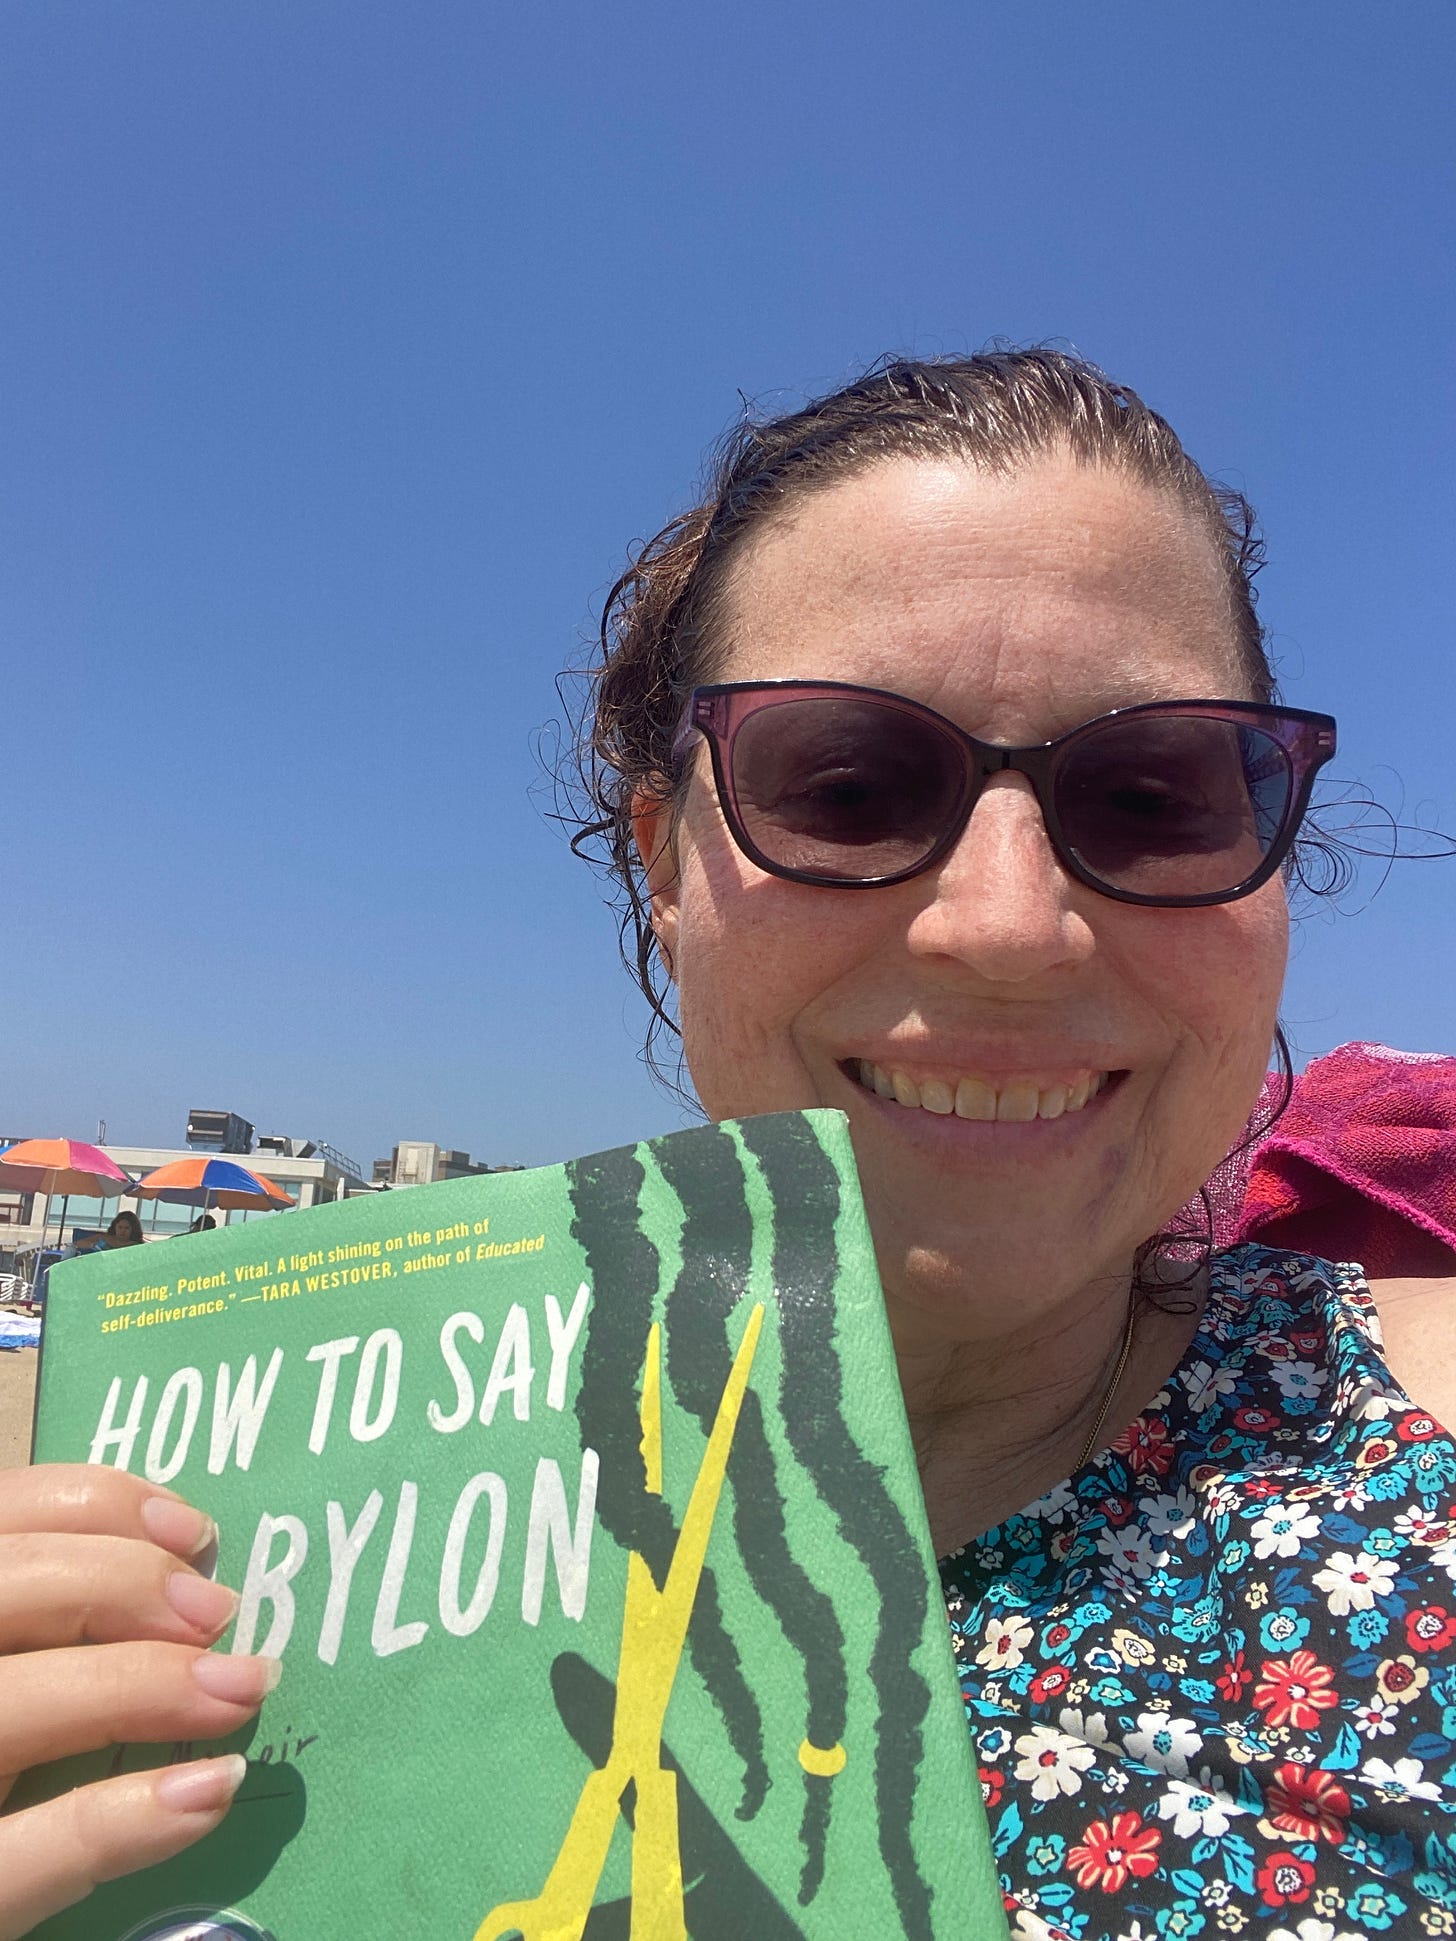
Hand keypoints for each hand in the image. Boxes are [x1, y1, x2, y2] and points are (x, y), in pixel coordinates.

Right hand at [0, 1464, 277, 1939]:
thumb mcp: (22, 1651)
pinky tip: (208, 1792)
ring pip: (10, 1706)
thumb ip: (65, 1611)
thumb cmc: (11, 1740)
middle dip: (128, 1584)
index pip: (3, 1516)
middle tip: (220, 1611)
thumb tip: (190, 1575)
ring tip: (239, 1690)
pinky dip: (123, 1819)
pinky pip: (23, 1855)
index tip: (195, 1533)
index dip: (99, 1506)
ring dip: (141, 1686)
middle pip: (8, 1589)